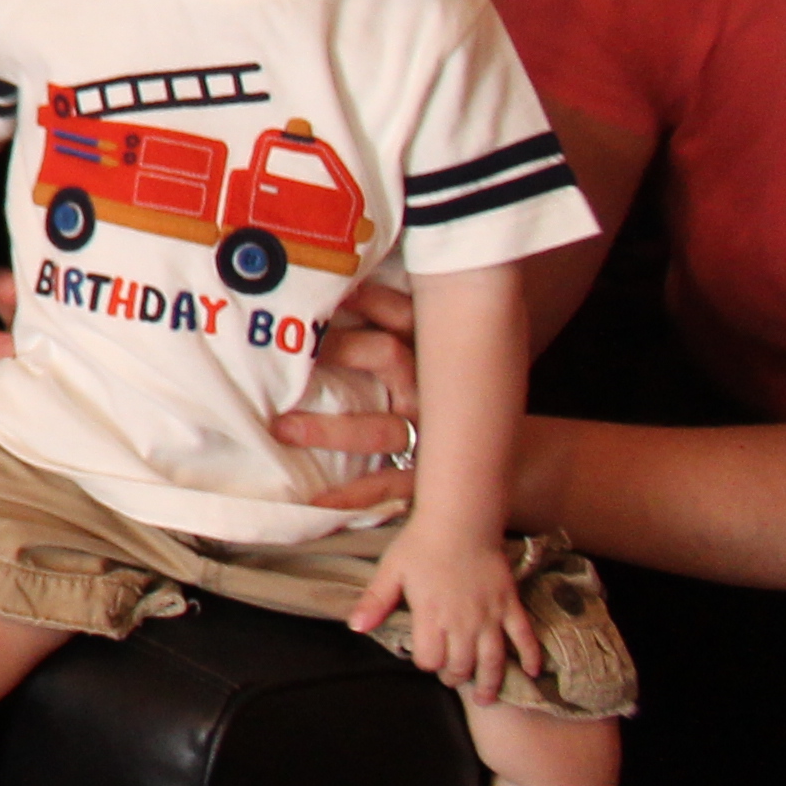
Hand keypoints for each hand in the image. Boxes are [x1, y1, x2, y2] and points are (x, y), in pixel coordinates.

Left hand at [268, 280, 424, 507]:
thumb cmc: (435, 385)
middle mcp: (431, 389)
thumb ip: (385, 318)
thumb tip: (328, 285)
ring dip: (331, 429)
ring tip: (283, 428)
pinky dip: (353, 494)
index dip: (368, 297)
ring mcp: (430, 435)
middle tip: (296, 347)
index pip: (402, 313)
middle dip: (344, 348)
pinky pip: (388, 486)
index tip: (330, 288)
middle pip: (390, 358)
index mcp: (431, 349)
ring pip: (381, 429)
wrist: (502, 453)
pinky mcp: (427, 477)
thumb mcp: (424, 346)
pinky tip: (317, 500)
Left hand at [349, 521, 540, 704]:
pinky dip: (532, 656)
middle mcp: (462, 623)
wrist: (460, 521)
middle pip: (461, 665)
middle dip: (454, 677)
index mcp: (430, 616)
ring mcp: (490, 616)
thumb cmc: (420, 544)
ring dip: (491, 682)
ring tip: (487, 698)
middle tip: (452, 679)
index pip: (430, 659)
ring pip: (493, 660)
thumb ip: (375, 601)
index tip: (425, 659)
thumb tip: (355, 628)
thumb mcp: (391, 571)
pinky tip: (534, 673)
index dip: (426, 663)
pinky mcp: (510, 605)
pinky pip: (525, 637)